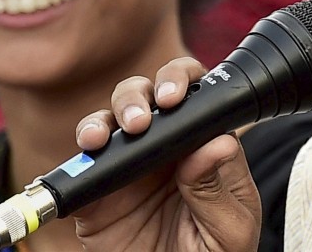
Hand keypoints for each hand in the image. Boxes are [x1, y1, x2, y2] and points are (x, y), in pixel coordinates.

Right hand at [71, 58, 260, 251]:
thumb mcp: (230, 230)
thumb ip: (221, 189)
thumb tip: (219, 143)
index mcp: (202, 147)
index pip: (195, 96)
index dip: (183, 81)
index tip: (176, 95)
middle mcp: (164, 148)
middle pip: (148, 96)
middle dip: (142, 93)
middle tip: (143, 118)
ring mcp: (128, 167)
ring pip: (111, 119)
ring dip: (110, 116)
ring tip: (117, 133)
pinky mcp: (96, 193)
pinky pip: (81, 165)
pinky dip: (80, 155)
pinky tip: (91, 150)